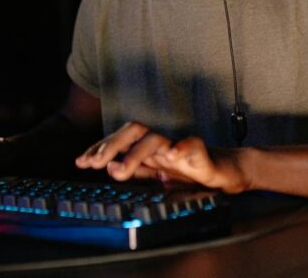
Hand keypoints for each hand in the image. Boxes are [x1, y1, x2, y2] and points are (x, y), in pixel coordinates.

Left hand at [74, 121, 251, 193]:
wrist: (226, 172)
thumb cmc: (191, 173)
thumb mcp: (158, 176)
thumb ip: (138, 171)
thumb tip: (110, 168)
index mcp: (149, 149)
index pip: (120, 141)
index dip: (100, 148)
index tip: (81, 161)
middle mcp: (160, 143)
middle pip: (132, 131)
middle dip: (110, 145)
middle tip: (92, 163)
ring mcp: (178, 145)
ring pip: (154, 139)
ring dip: (134, 154)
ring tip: (120, 171)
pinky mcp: (199, 151)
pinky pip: (189, 146)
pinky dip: (180, 150)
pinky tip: (172, 156)